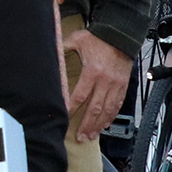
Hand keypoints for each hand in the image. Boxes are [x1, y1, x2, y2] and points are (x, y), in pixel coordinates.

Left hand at [61, 28, 131, 145]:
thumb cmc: (99, 38)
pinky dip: (112, 116)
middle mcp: (105, 81)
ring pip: (107, 110)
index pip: (80, 95)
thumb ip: (63, 46)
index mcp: (92, 71)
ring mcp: (116, 85)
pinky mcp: (123, 86)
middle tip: (80, 137)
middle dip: (87, 124)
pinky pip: (117, 104)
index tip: (65, 117)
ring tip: (91, 136)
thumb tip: (48, 49)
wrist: (121, 35)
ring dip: (99, 124)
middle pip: (95, 108)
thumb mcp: (78, 39)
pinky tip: (105, 125)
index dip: (72, 108)